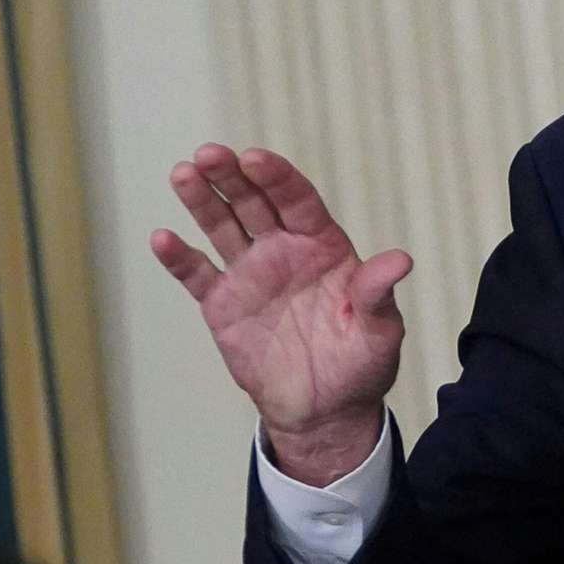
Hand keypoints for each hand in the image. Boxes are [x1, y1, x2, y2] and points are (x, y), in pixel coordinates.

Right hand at [152, 146, 410, 484]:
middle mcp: (283, 251)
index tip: (255, 158)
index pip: (297, 201)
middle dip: (232, 176)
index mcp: (322, 246)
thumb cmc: (361, 365)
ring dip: (202, 200)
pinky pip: (197, 274)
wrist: (325, 410)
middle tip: (209, 154)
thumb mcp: (379, 330)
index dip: (277, 178)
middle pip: (253, 203)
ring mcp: (250, 274)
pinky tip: (163, 237)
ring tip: (182, 173)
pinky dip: (180, 257)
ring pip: (221, 226)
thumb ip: (378, 293)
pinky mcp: (223, 304)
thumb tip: (401, 261)